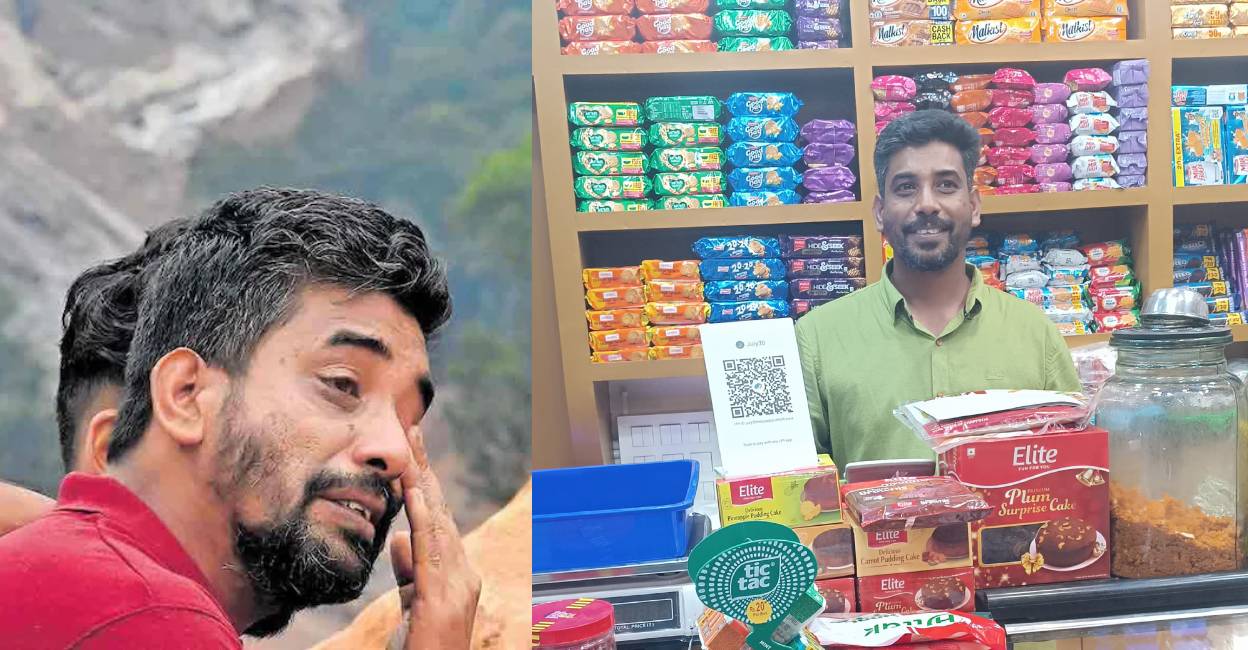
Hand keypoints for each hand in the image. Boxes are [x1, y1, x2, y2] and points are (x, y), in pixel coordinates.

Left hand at [400, 428, 480, 648]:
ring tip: (412, 447)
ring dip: (423, 481)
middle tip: (413, 428)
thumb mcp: (410, 604)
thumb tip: (400, 538)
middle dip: (426, 468)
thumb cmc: (421, 649)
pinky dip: (424, 516)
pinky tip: (416, 491)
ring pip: (437, 522)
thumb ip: (408, 572)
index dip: (424, 482)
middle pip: (440, 511)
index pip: (437, 518)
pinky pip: (432, 549)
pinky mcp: (442, 599)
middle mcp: (464, 574)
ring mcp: (457, 586)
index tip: (412, 449)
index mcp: (456, 574)